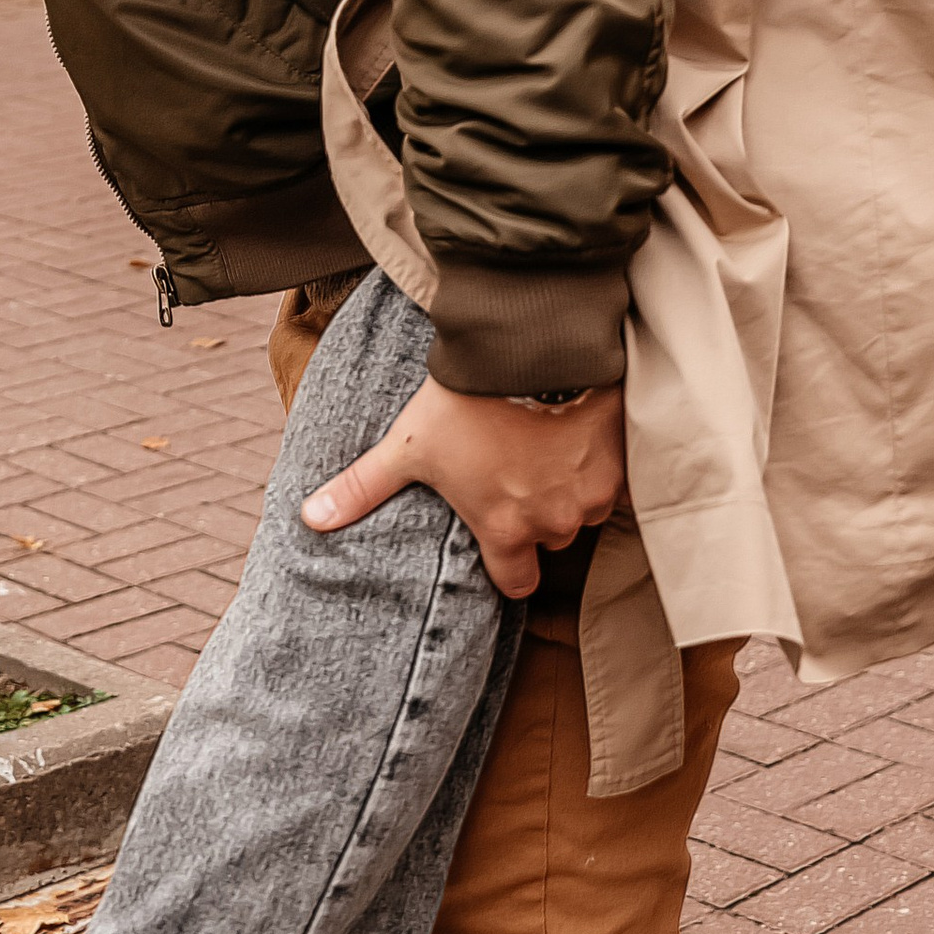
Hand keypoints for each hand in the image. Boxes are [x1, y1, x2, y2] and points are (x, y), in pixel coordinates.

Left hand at [301, 377, 626, 598]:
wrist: (531, 350)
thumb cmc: (464, 403)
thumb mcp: (407, 446)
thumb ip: (363, 488)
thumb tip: (309, 519)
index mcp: (505, 530)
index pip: (516, 583)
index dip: (506, 564)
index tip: (500, 537)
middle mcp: (555, 523)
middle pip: (549, 537)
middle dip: (536, 512)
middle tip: (515, 470)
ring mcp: (594, 494)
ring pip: (584, 506)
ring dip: (570, 484)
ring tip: (545, 443)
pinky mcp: (624, 462)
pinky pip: (619, 477)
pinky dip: (603, 461)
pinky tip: (580, 432)